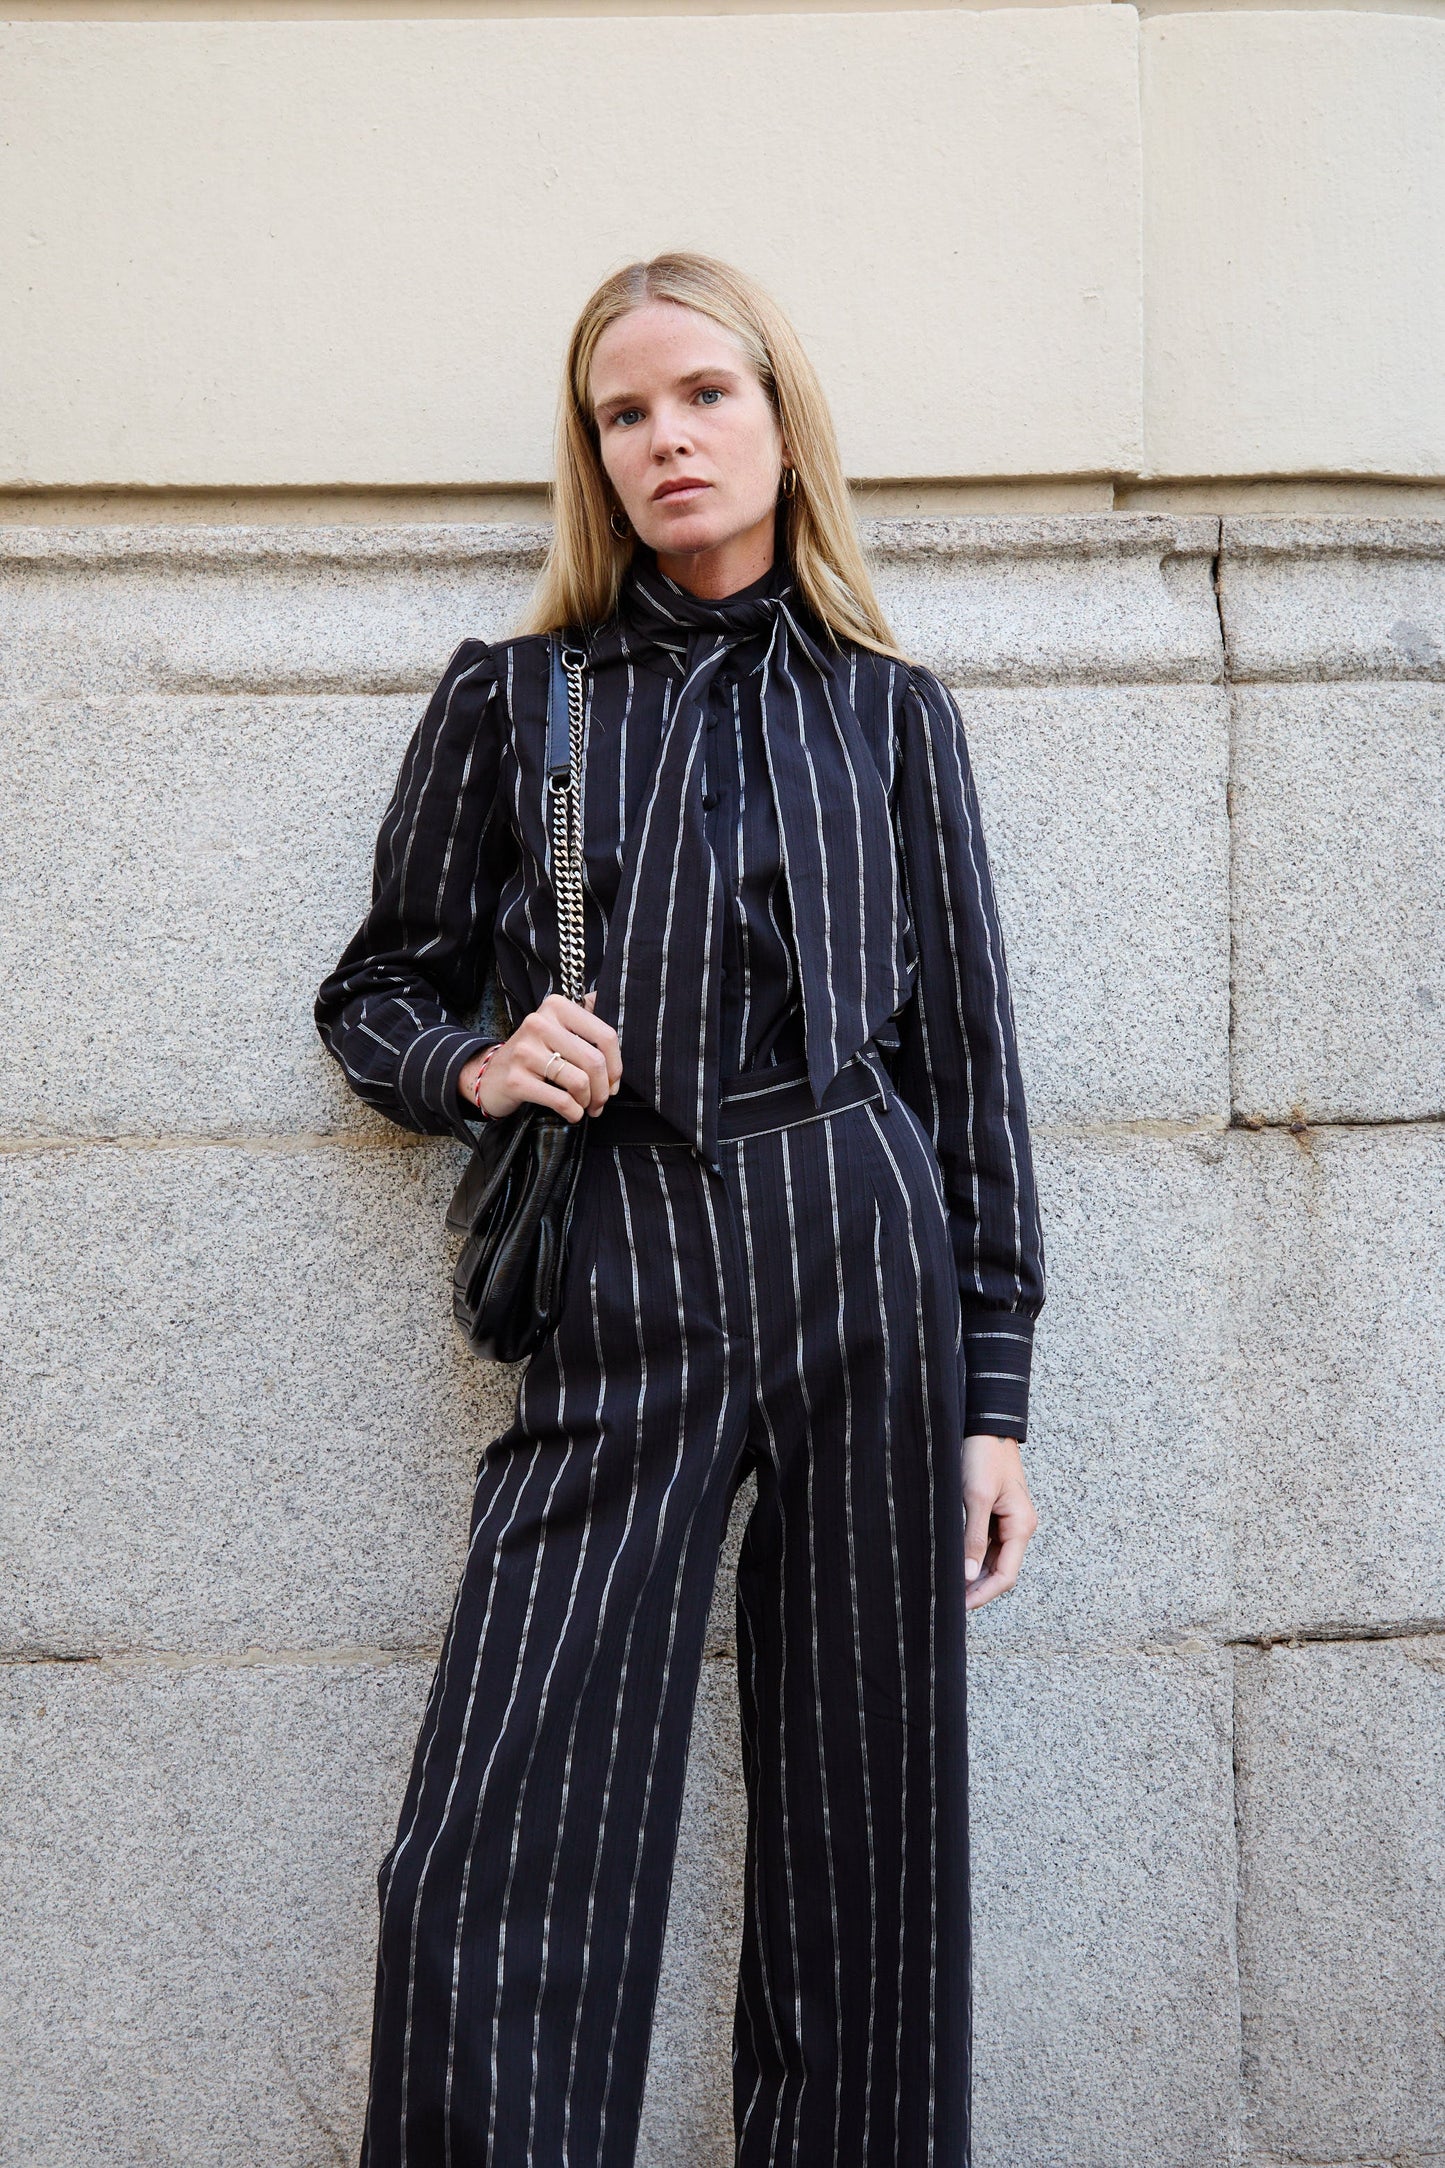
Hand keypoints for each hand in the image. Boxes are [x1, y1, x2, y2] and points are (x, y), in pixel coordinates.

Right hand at [457, 990, 621, 1122]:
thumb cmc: (535, 1054)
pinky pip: (561, 1100)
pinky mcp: (516, 1079)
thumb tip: (613, 1007)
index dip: (616, 1065)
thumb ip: (586, 1017)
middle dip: (604, 1089)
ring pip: (579, 1081)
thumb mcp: (558, 1027)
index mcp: (556, 1006)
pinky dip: (573, 1112)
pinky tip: (572, 1113)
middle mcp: (539, 1023)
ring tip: (585, 1106)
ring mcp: (525, 1051)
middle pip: (593, 1061)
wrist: (491, 1075)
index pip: (605, 1035)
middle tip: (601, 1101)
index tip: (613, 1081)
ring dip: (589, 1101)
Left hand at [961, 1432, 1037, 1610]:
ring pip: (992, 1560)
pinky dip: (971, 1557)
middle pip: (1000, 1571)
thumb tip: (968, 1575)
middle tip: (948, 1603)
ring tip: (948, 1589)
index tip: (960, 1607)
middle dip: (977, 1589)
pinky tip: (953, 1565)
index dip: (983, 1595)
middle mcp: (1019, 1527)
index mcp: (1021, 1525)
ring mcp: (1008, 1521)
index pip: (1006, 1576)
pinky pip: (986, 1544)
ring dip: (973, 1575)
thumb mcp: (975, 1497)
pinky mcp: (995, 1514)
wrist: (985, 1425)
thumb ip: (973, 1537)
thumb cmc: (983, 1455)